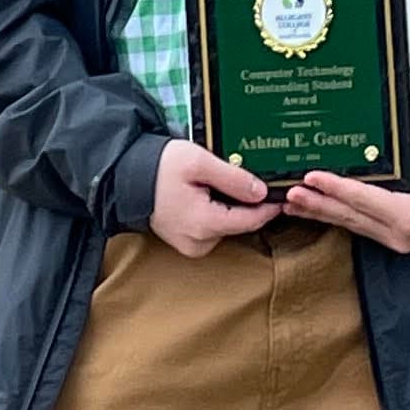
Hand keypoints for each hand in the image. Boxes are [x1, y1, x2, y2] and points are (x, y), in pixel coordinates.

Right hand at [151, 137, 273, 254]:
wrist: (126, 178)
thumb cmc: (161, 167)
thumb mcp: (199, 162)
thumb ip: (233, 179)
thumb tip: (262, 192)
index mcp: (204, 225)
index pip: (251, 221)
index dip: (270, 206)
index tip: (284, 192)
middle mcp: (199, 243)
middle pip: (240, 224)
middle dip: (250, 204)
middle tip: (256, 180)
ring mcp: (191, 246)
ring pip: (227, 226)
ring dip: (233, 207)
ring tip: (227, 183)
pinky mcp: (186, 243)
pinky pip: (213, 228)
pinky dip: (218, 212)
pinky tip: (211, 193)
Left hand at [282, 173, 409, 254]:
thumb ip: (392, 167)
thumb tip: (359, 148)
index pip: (364, 199)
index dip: (336, 187)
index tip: (311, 177)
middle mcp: (400, 233)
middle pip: (350, 214)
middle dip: (317, 203)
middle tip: (290, 193)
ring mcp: (394, 240)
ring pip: (349, 223)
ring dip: (319, 212)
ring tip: (292, 203)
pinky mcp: (389, 240)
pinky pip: (355, 226)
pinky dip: (333, 217)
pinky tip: (314, 211)